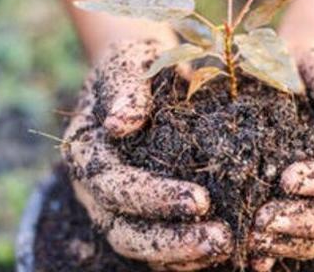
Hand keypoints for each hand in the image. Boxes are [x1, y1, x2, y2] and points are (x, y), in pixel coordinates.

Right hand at [63, 39, 233, 270]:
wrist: (145, 71)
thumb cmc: (140, 62)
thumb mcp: (131, 61)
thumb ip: (125, 88)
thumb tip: (120, 124)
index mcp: (85, 150)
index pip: (114, 185)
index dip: (153, 198)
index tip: (201, 200)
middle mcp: (94, 187)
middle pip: (123, 230)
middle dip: (171, 241)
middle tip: (221, 240)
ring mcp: (115, 206)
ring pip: (140, 246)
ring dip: (182, 254)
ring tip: (228, 248)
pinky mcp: (141, 215)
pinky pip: (158, 248)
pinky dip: (186, 255)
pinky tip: (224, 251)